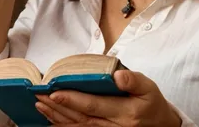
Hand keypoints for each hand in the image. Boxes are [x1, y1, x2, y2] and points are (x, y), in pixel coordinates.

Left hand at [35, 70, 181, 126]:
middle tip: (39, 95)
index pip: (94, 105)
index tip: (55, 91)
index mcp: (125, 112)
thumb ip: (134, 81)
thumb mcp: (149, 88)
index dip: (73, 99)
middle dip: (58, 107)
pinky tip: (50, 119)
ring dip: (56, 116)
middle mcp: (113, 126)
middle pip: (80, 117)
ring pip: (77, 126)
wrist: (159, 126)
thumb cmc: (151, 103)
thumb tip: (118, 75)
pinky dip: (63, 126)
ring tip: (40, 105)